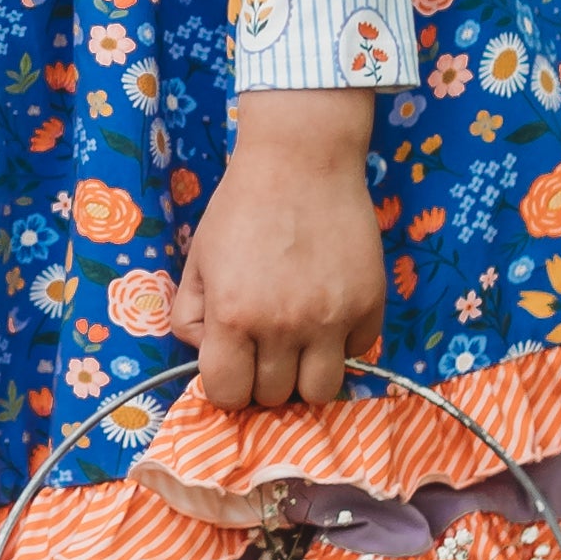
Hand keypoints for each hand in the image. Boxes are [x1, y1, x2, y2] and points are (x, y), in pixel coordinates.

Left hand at [172, 93, 385, 412]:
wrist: (301, 163)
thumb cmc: (241, 208)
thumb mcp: (198, 259)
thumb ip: (191, 315)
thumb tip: (205, 354)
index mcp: (233, 315)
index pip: (227, 394)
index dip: (226, 387)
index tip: (232, 368)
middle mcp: (283, 326)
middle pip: (274, 397)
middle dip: (263, 380)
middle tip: (264, 349)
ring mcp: (331, 319)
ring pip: (320, 392)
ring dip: (304, 375)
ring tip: (298, 345)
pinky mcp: (369, 307)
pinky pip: (356, 354)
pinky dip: (341, 345)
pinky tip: (328, 313)